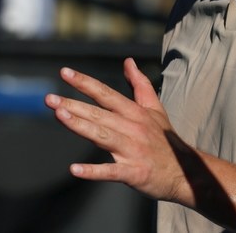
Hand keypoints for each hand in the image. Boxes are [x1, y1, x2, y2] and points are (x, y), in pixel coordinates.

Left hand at [46, 58, 193, 204]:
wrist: (186, 172)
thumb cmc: (165, 140)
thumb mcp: (155, 108)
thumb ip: (139, 84)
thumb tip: (128, 62)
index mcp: (135, 112)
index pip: (106, 94)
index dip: (85, 83)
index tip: (65, 72)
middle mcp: (132, 128)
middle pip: (99, 114)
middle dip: (74, 105)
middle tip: (49, 99)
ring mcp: (133, 150)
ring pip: (103, 136)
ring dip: (81, 126)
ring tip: (60, 116)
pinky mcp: (134, 172)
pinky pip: (111, 171)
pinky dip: (93, 171)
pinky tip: (75, 170)